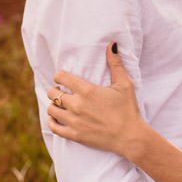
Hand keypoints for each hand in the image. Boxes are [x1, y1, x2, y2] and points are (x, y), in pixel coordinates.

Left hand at [47, 43, 146, 157]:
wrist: (129, 136)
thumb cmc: (128, 109)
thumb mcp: (124, 84)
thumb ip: (116, 64)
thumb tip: (112, 45)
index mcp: (87, 90)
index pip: (62, 78)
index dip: (59, 76)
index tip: (62, 78)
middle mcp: (77, 105)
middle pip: (53, 93)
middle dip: (55, 90)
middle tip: (60, 90)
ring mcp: (74, 121)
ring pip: (52, 110)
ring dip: (53, 105)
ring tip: (59, 104)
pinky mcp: (74, 135)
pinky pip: (54, 127)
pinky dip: (52, 121)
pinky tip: (56, 118)